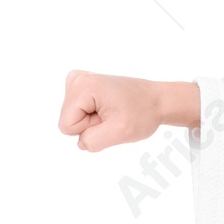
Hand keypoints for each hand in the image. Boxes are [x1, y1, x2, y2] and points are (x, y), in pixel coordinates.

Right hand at [58, 72, 198, 151]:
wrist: (156, 100)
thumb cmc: (142, 113)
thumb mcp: (120, 132)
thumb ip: (94, 141)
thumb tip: (80, 143)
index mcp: (81, 86)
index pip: (67, 126)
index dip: (90, 130)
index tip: (109, 119)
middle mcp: (75, 79)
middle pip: (69, 121)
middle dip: (92, 125)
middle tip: (113, 116)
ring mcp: (77, 82)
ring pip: (74, 119)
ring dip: (95, 121)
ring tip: (113, 112)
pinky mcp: (82, 87)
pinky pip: (79, 114)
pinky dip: (95, 116)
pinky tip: (109, 108)